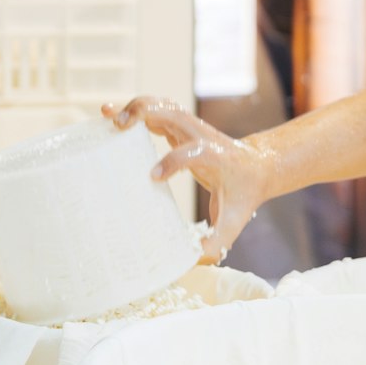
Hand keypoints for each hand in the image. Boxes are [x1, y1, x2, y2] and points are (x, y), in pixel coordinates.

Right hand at [103, 97, 276, 264]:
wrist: (258, 167)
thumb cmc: (244, 194)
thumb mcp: (235, 220)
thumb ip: (217, 242)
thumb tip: (192, 258)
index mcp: (215, 157)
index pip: (193, 152)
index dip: (173, 161)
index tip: (153, 176)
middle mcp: (202, 136)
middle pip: (173, 113)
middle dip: (145, 115)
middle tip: (119, 127)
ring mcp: (191, 128)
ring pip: (162, 106)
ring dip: (135, 107)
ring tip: (108, 115)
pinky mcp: (181, 126)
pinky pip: (156, 111)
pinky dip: (134, 109)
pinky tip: (110, 113)